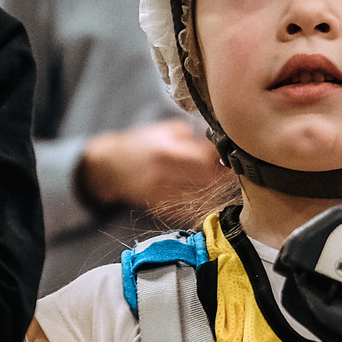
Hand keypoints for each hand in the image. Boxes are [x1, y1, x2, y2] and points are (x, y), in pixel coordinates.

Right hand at [79, 121, 227, 212]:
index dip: (222, 158)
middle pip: (208, 181)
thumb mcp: (166, 130)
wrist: (111, 166)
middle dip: (223, 176)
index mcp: (167, 150)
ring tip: (220, 184)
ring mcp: (162, 194)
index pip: (207, 158)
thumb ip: (193, 136)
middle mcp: (165, 174)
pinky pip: (188, 211)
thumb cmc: (141, 144)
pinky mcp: (160, 208)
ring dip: (215, 192)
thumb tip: (220, 143)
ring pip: (201, 198)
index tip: (230, 155)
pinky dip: (200, 205)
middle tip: (230, 172)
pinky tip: (205, 197)